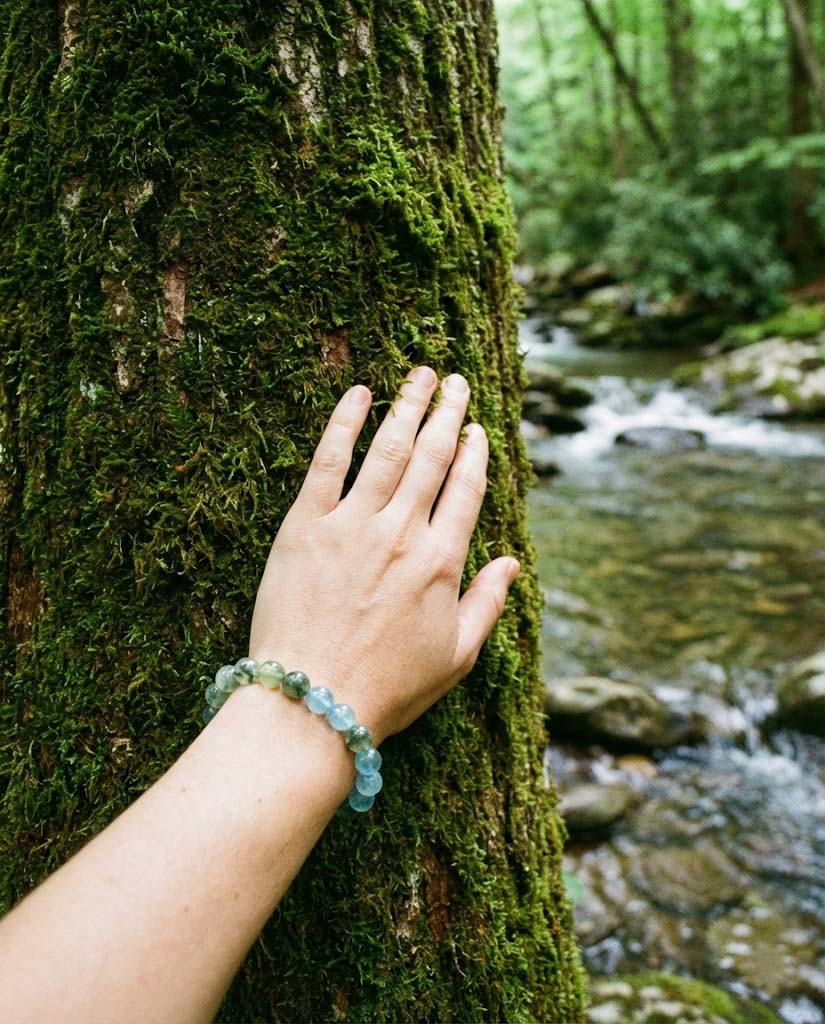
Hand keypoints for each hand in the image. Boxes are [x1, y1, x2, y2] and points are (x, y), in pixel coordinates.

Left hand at [248, 366, 519, 742]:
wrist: (313, 705)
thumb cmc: (387, 689)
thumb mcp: (456, 657)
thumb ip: (488, 604)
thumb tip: (512, 562)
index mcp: (441, 563)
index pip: (465, 490)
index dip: (474, 454)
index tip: (477, 429)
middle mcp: (401, 533)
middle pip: (432, 458)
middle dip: (448, 413)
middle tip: (455, 381)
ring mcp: (351, 525)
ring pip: (388, 450)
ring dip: (408, 406)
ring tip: (421, 375)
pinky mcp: (304, 527)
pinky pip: (327, 462)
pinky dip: (343, 423)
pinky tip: (358, 394)